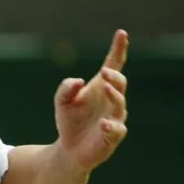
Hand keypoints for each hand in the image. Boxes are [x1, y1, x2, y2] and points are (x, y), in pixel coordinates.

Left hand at [54, 29, 129, 172]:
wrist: (67, 150)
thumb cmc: (69, 122)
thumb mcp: (61, 102)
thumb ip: (65, 88)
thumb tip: (78, 81)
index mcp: (102, 88)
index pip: (114, 66)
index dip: (118, 50)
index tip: (121, 34)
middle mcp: (112, 101)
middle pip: (119, 84)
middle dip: (114, 77)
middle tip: (104, 72)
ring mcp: (115, 119)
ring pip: (120, 105)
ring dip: (114, 95)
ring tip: (105, 87)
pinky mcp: (111, 137)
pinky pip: (116, 130)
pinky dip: (111, 126)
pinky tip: (103, 124)